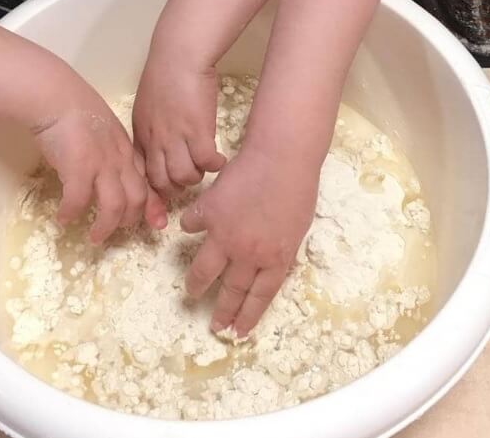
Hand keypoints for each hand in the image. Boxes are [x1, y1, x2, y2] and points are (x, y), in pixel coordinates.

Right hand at [34, 97, 166, 242]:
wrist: (56, 97)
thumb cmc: (76, 112)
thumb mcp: (104, 134)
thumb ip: (113, 153)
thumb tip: (111, 175)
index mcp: (126, 151)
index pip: (146, 182)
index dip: (153, 205)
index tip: (157, 224)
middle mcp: (119, 159)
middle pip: (136, 198)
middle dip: (129, 221)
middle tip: (114, 232)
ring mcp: (101, 163)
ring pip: (115, 206)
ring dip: (106, 226)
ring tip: (95, 237)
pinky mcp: (78, 167)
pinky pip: (79, 200)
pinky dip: (72, 213)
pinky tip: (63, 218)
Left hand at [133, 51, 224, 197]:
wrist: (179, 55)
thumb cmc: (166, 71)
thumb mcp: (149, 102)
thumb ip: (153, 125)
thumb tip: (164, 140)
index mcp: (142, 133)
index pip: (143, 172)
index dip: (154, 187)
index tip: (165, 193)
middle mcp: (155, 140)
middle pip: (161, 181)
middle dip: (176, 187)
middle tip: (190, 178)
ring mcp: (175, 138)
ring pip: (184, 177)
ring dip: (197, 176)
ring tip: (206, 165)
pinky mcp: (197, 132)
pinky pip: (206, 163)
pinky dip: (215, 166)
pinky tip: (221, 159)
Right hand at [180, 148, 318, 336]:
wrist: (281, 157)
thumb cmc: (298, 187)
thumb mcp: (297, 228)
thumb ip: (280, 250)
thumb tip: (268, 263)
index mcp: (276, 259)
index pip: (259, 298)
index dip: (247, 317)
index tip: (237, 332)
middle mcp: (248, 254)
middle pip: (232, 291)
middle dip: (222, 311)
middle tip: (214, 324)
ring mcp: (225, 235)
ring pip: (204, 270)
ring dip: (197, 283)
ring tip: (192, 290)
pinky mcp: (208, 212)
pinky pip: (192, 225)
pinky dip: (191, 226)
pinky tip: (191, 226)